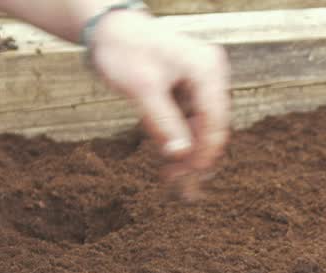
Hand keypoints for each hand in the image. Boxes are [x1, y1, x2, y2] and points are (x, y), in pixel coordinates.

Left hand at [89, 11, 230, 199]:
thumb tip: (181, 157)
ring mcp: (202, 82)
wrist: (109, 29)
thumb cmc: (124, 51)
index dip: (206, 150)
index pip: (215, 118)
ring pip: (201, 127)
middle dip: (196, 156)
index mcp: (207, 70)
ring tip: (174, 182)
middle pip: (211, 125)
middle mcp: (212, 75)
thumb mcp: (141, 89)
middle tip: (183, 190)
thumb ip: (163, 123)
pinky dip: (180, 140)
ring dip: (188, 153)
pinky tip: (170, 163)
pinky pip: (190, 120)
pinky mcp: (190, 89)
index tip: (194, 177)